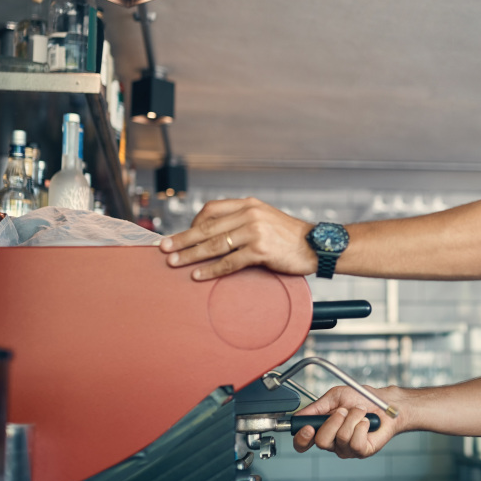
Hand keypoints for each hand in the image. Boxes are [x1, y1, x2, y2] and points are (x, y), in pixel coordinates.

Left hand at [159, 197, 317, 280]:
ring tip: (175, 262)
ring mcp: (255, 231)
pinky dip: (211, 270)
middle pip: (207, 227)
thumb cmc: (289, 236)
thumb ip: (242, 221)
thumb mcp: (265, 218)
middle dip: (182, 239)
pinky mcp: (260, 250)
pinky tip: (199, 276)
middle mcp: (250, 214)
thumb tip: (215, 234)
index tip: (181, 235)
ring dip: (191, 255)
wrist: (316, 245)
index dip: (193, 223)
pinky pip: (229, 262)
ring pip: (214, 244)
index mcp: (248, 204)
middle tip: (164, 248)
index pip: (211, 209)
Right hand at [292, 385, 405, 458]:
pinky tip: (366, 422)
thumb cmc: (361, 398)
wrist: (384, 401)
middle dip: (333, 421)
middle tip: (344, 411)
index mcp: (322, 429)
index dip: (302, 438)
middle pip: (321, 441)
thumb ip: (316, 407)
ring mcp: (346, 449)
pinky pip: (356, 442)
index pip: (303, 443)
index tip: (308, 427)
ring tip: (360, 413)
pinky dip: (362, 426)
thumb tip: (298, 416)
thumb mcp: (335, 396)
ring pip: (341, 438)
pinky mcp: (362, 451)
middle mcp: (332, 442)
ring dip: (352, 419)